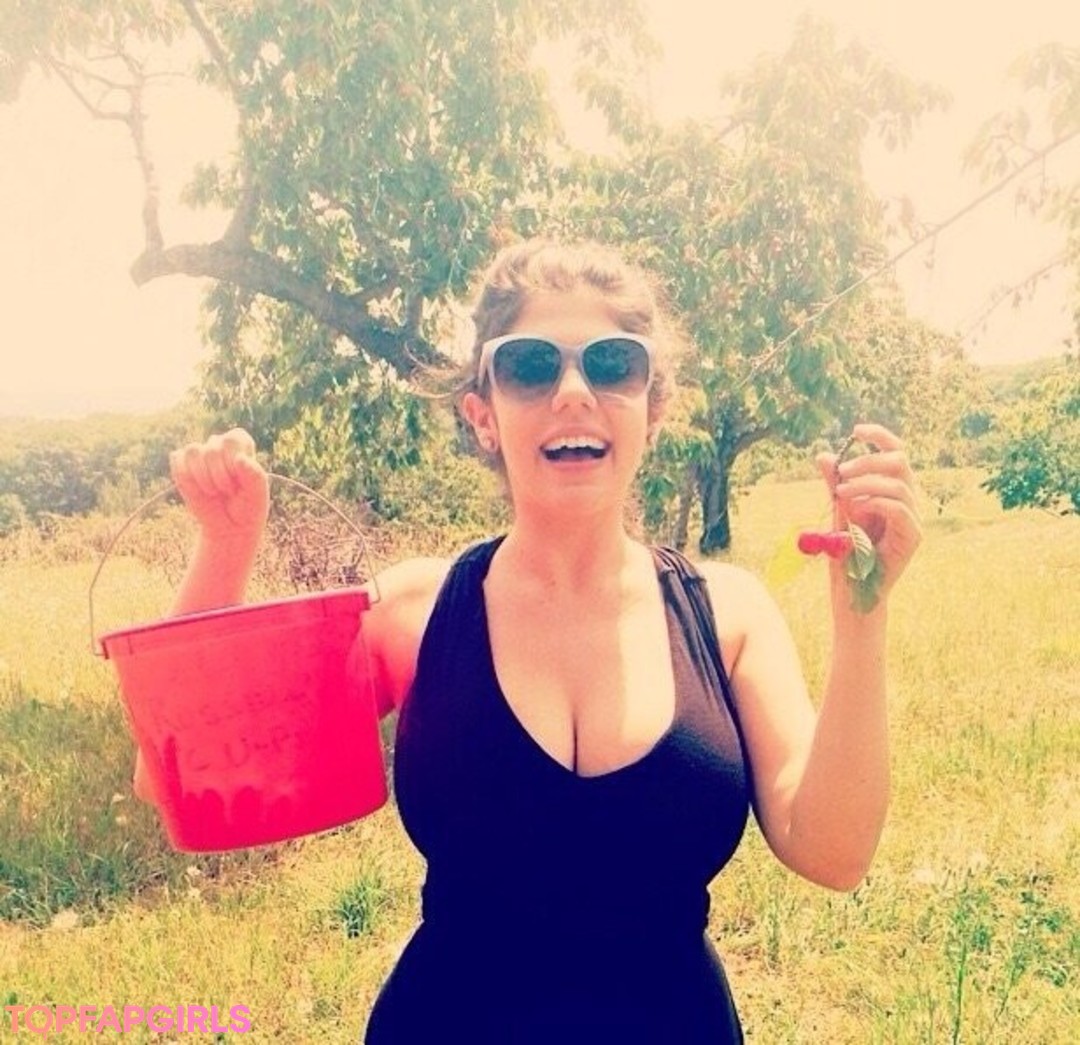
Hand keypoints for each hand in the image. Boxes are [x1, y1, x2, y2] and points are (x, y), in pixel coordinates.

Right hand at [169, 428, 269, 544]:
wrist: (230, 527)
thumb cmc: (248, 506)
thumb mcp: (258, 493)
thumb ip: (255, 475)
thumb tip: (239, 459)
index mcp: (240, 443)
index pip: (232, 439)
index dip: (233, 462)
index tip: (240, 481)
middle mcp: (218, 444)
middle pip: (212, 449)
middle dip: (220, 477)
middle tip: (228, 491)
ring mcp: (199, 454)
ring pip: (193, 451)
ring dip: (203, 478)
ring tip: (214, 491)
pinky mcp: (182, 464)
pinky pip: (178, 461)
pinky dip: (188, 481)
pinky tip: (199, 491)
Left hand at [816, 422, 921, 600]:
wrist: (851, 589)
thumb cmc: (845, 551)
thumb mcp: (837, 510)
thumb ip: (835, 484)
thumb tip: (825, 454)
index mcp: (891, 490)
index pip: (895, 453)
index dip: (879, 436)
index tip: (856, 430)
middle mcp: (907, 500)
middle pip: (900, 461)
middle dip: (869, 460)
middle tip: (843, 471)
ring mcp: (913, 518)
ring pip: (898, 483)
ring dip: (865, 483)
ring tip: (840, 494)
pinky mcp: (913, 537)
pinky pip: (900, 509)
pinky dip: (875, 503)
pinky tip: (855, 512)